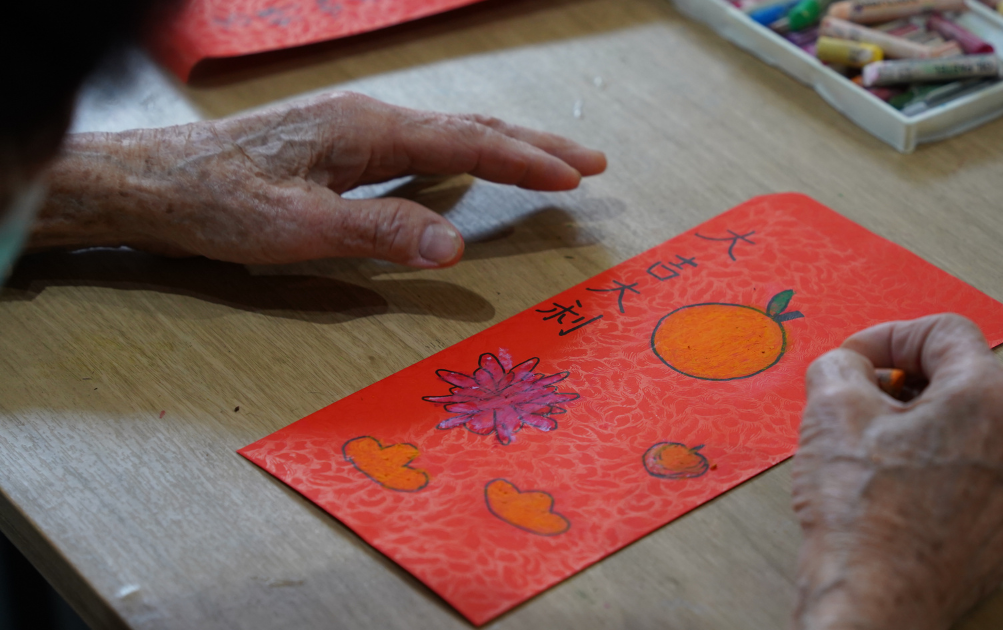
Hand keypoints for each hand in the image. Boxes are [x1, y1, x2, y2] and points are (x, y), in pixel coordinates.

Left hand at [31, 91, 606, 267]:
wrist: (158, 182)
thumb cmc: (221, 205)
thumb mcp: (299, 229)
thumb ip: (380, 234)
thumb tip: (459, 248)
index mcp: (367, 130)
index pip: (466, 143)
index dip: (525, 161)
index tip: (576, 175)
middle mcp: (369, 118)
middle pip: (470, 126)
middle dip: (534, 145)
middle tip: (591, 161)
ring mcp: (356, 127)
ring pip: (450, 131)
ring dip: (507, 146)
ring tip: (553, 162)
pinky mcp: (343, 143)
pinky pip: (426, 143)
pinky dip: (470, 153)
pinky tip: (474, 165)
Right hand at [792, 314, 1002, 629]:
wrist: (877, 604)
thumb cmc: (863, 516)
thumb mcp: (831, 410)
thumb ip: (839, 364)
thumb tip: (846, 365)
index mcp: (989, 398)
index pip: (945, 332)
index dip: (888, 335)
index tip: (855, 358)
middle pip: (961, 381)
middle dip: (904, 382)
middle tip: (857, 401)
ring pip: (969, 433)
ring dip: (919, 427)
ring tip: (870, 450)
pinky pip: (972, 480)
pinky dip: (934, 471)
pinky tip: (890, 493)